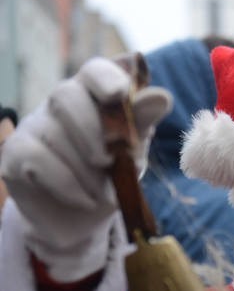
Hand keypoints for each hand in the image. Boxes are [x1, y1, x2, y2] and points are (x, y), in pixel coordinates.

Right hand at [0, 57, 170, 280]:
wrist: (82, 219)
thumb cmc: (112, 174)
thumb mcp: (134, 150)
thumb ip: (142, 123)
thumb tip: (160, 96)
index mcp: (94, 95)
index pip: (96, 71)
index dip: (107, 77)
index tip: (120, 93)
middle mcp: (60, 103)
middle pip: (66, 94)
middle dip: (93, 130)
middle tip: (110, 160)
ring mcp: (34, 125)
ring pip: (53, 131)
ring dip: (85, 168)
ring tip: (102, 191)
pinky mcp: (15, 153)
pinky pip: (36, 159)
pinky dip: (66, 183)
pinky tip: (84, 199)